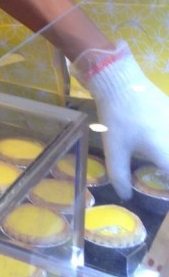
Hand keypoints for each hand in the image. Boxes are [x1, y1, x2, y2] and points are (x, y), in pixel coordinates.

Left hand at [71, 41, 168, 198]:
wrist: (122, 80)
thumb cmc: (117, 116)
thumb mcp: (114, 148)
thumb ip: (120, 175)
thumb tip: (126, 196)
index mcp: (166, 152)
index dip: (168, 187)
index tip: (163, 193)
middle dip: (167, 171)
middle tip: (159, 176)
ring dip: (166, 158)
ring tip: (159, 164)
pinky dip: (167, 142)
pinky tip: (159, 146)